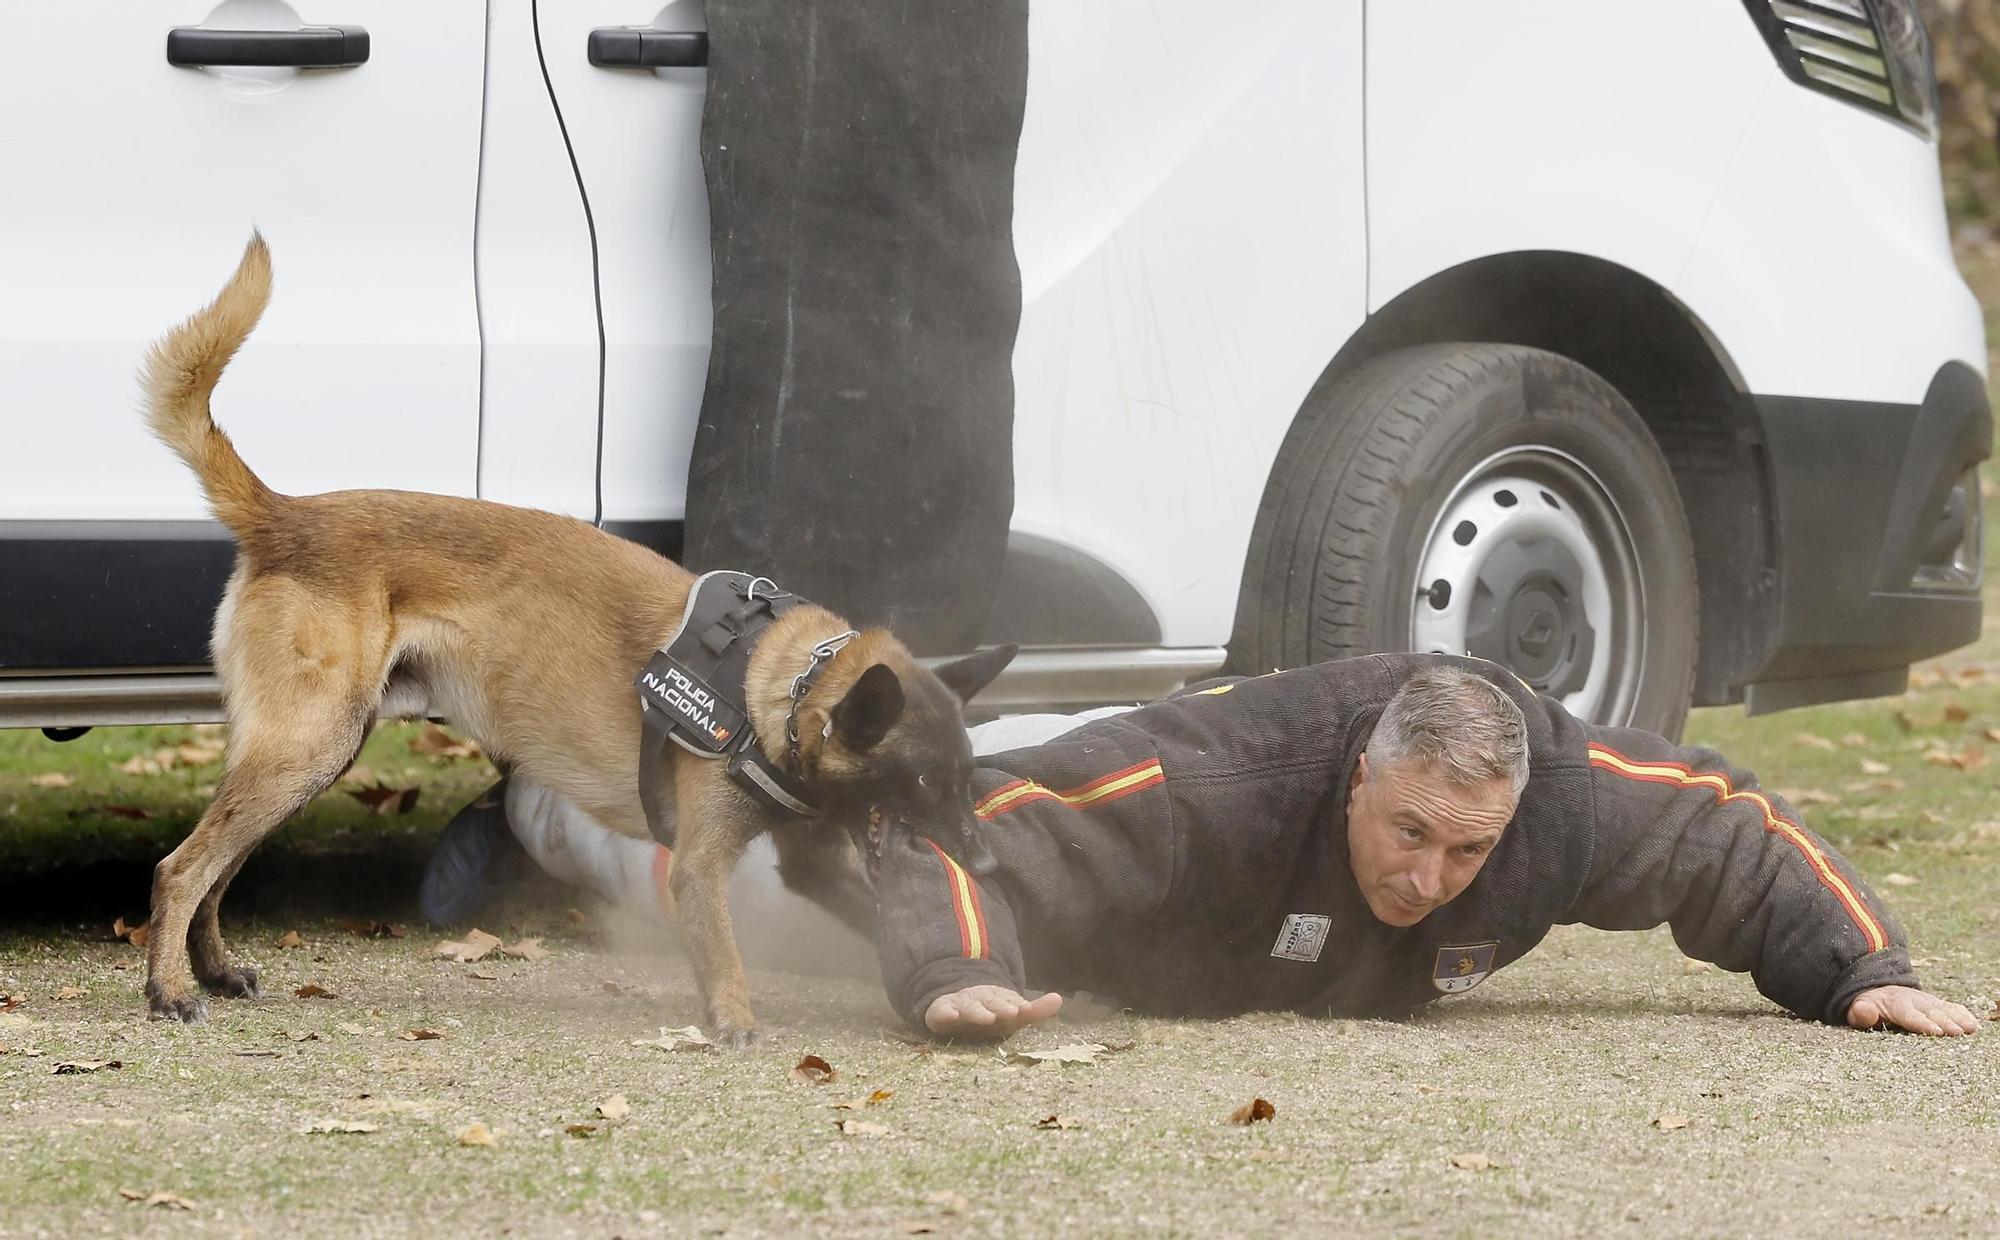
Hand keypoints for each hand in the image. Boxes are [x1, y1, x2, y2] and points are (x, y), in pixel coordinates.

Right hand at [924, 985, 1062, 1038]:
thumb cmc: (991, 1014)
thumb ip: (1035, 1010)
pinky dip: (945, 1013)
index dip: (1015, 1004)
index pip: (1009, 1001)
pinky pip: (941, 1012)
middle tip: (1011, 1012)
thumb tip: (1059, 999)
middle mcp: (980, 999)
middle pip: (991, 1002)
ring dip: (977, 1011)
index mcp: (998, 999)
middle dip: (1000, 1006)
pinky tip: (950, 1015)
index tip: (1022, 1009)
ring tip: (987, 1017)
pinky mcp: (941, 1011)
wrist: (956, 1003)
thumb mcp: (1013, 1015)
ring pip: (969, 1007)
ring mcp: (960, 1004)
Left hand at [1846, 985, 1980, 1036]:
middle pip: (1931, 1013)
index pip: (1909, 1015)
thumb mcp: (1859, 1008)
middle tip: (1956, 1032)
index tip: (1936, 1031)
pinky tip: (1973, 1024)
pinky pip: (1952, 1008)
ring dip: (1957, 1019)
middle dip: (1944, 1022)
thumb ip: (1860, 1012)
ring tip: (1970, 1028)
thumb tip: (1864, 1012)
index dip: (1922, 1023)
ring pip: (1944, 1010)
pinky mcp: (1937, 1004)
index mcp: (1895, 1004)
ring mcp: (1928, 1002)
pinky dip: (1962, 1014)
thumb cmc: (1868, 1006)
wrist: (1878, 990)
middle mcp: (1915, 1001)